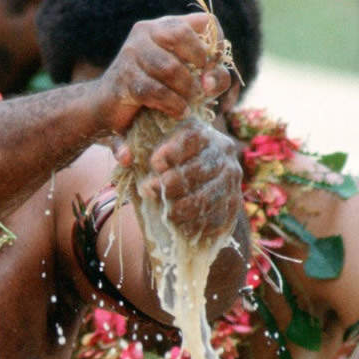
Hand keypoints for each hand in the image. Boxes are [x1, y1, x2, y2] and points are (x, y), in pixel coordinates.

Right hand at [93, 13, 231, 133]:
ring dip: (186, 90)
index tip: (213, 67)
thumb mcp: (191, 80)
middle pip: (182, 35)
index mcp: (166, 26)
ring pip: (169, 67)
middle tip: (202, 88)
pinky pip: (155, 90)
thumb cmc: (157, 91)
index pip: (203, 21)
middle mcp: (146, 31)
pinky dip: (173, 104)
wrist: (110, 107)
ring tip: (189, 103)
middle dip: (199, 65)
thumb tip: (210, 82)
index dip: (216, 44)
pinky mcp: (124, 77)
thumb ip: (213, 77)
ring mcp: (131, 52)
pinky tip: (178, 112)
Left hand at [117, 122, 244, 244]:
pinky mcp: (235, 200)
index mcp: (203, 132)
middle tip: (151, 191)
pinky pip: (220, 214)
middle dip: (173, 182)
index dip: (173, 150)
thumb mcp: (153, 151)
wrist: (198, 183)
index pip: (191, 137)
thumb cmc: (167, 164)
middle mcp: (223, 150)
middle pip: (200, 167)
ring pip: (210, 193)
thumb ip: (136, 149)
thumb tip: (124, 156)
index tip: (154, 163)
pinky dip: (200, 222)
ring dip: (186, 206)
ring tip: (168, 213)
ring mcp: (232, 177)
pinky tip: (184, 226)